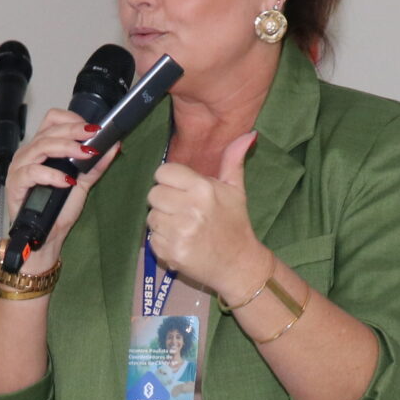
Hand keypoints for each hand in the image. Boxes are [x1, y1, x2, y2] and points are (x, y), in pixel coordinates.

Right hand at [3, 106, 118, 273]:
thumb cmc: (57, 208)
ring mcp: (20, 167)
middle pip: (49, 130)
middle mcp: (29, 153)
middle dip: (75, 131)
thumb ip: (95, 165)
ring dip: (66, 147)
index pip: (52, 120)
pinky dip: (52, 175)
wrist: (45, 236)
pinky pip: (32, 172)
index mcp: (42, 148)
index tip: (93, 129)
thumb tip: (114, 146)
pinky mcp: (15, 183)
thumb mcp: (82, 183)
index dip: (72, 120)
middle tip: (94, 135)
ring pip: (41, 146)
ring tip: (85, 154)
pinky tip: (66, 181)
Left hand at [147, 133, 270, 299]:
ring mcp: (178, 232)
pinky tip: (180, 242)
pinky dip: (162, 241)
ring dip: (162, 221)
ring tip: (182, 227)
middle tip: (182, 210)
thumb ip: (233, 160)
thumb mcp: (236, 190)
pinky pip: (152, 239)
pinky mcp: (170, 252)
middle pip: (153, 193)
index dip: (170, 180)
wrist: (238, 265)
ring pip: (150, 216)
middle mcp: (189, 209)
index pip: (164, 172)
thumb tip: (248, 134)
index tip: (181, 190)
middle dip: (165, 201)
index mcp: (203, 189)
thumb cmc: (235, 224)